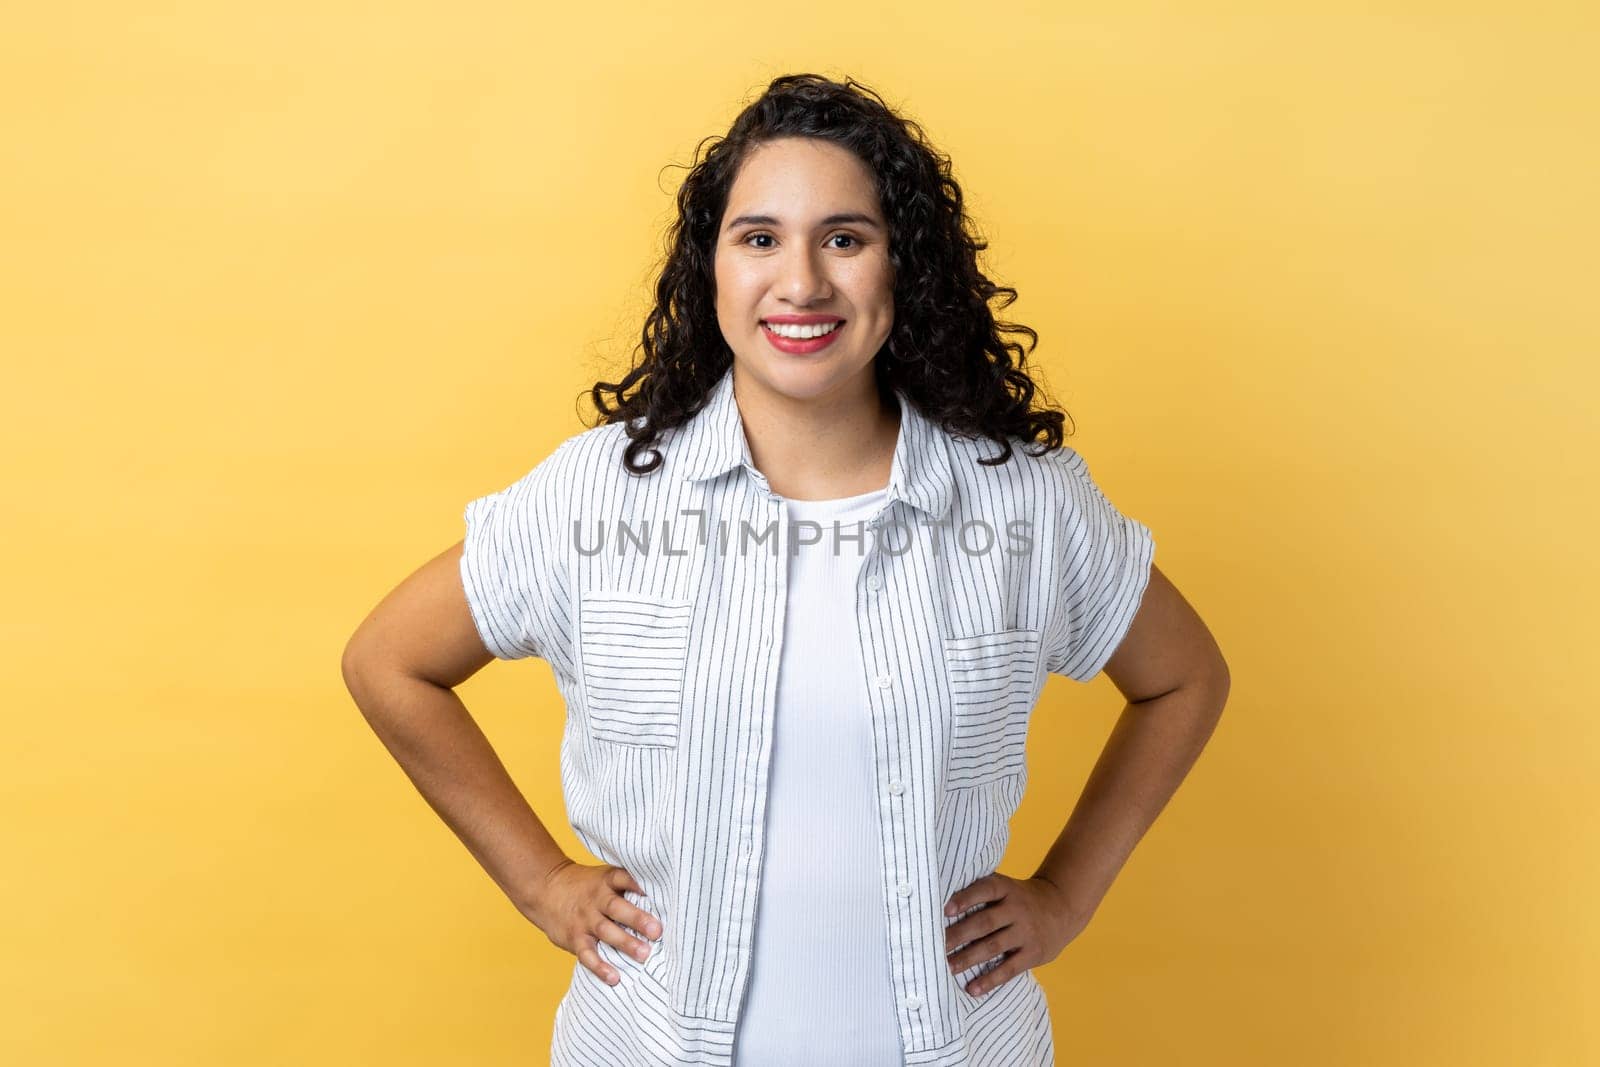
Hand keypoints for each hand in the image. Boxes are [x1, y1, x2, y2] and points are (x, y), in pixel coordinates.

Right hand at [522, 859, 662, 986]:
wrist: (546, 889)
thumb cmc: (588, 887)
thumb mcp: (605, 878)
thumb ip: (629, 886)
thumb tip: (668, 899)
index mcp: (607, 881)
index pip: (624, 878)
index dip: (640, 883)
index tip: (660, 891)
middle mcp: (596, 899)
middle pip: (617, 907)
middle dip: (637, 919)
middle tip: (657, 931)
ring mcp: (585, 919)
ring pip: (605, 931)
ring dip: (625, 943)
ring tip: (644, 955)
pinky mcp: (574, 938)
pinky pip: (587, 954)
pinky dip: (599, 967)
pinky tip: (614, 978)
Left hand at [942, 873, 1089, 996]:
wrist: (1062, 907)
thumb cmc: (1020, 899)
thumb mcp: (1007, 888)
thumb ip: (982, 893)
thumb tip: (941, 906)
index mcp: (1007, 889)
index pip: (985, 890)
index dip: (966, 899)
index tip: (945, 910)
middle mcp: (1017, 909)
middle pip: (984, 922)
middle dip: (958, 935)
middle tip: (935, 946)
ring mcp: (1026, 932)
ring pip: (993, 946)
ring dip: (968, 958)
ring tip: (948, 967)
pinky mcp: (1034, 953)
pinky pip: (1009, 969)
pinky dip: (990, 980)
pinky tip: (972, 988)